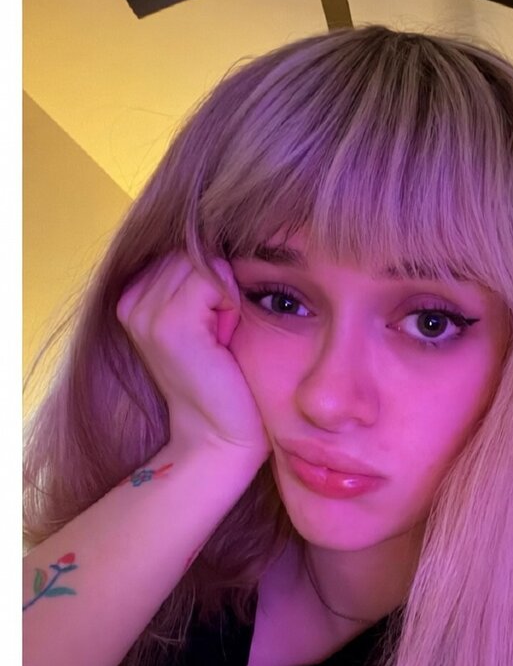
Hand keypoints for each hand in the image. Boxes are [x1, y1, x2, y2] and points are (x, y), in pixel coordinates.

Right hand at [116, 254, 270, 464]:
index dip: (210, 275)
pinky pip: (212, 280)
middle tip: (220, 331)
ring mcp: (145, 313)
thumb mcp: (206, 316)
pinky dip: (230, 302)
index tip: (213, 320)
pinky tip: (225, 338)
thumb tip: (220, 229)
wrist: (219, 436)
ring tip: (221, 336)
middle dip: (219, 282)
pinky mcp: (169, 326)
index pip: (183, 245)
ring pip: (204, 262)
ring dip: (226, 293)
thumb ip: (197, 275)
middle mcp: (130, 300)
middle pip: (192, 248)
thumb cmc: (223, 377)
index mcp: (132, 294)